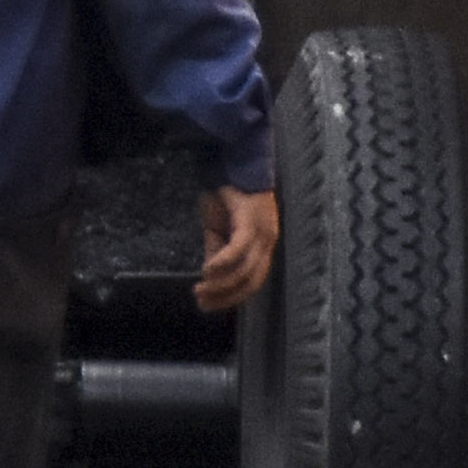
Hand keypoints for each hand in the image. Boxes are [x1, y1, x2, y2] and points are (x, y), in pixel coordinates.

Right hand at [196, 185, 281, 314]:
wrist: (229, 160)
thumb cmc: (225, 193)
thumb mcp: (219, 229)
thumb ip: (219, 250)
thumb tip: (212, 273)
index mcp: (263, 244)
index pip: (252, 282)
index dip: (231, 298)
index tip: (207, 306)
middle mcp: (268, 240)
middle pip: (252, 280)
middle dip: (226, 296)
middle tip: (201, 302)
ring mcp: (262, 230)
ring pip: (246, 269)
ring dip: (221, 283)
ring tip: (200, 289)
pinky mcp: (251, 219)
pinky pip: (238, 248)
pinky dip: (223, 262)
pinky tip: (206, 271)